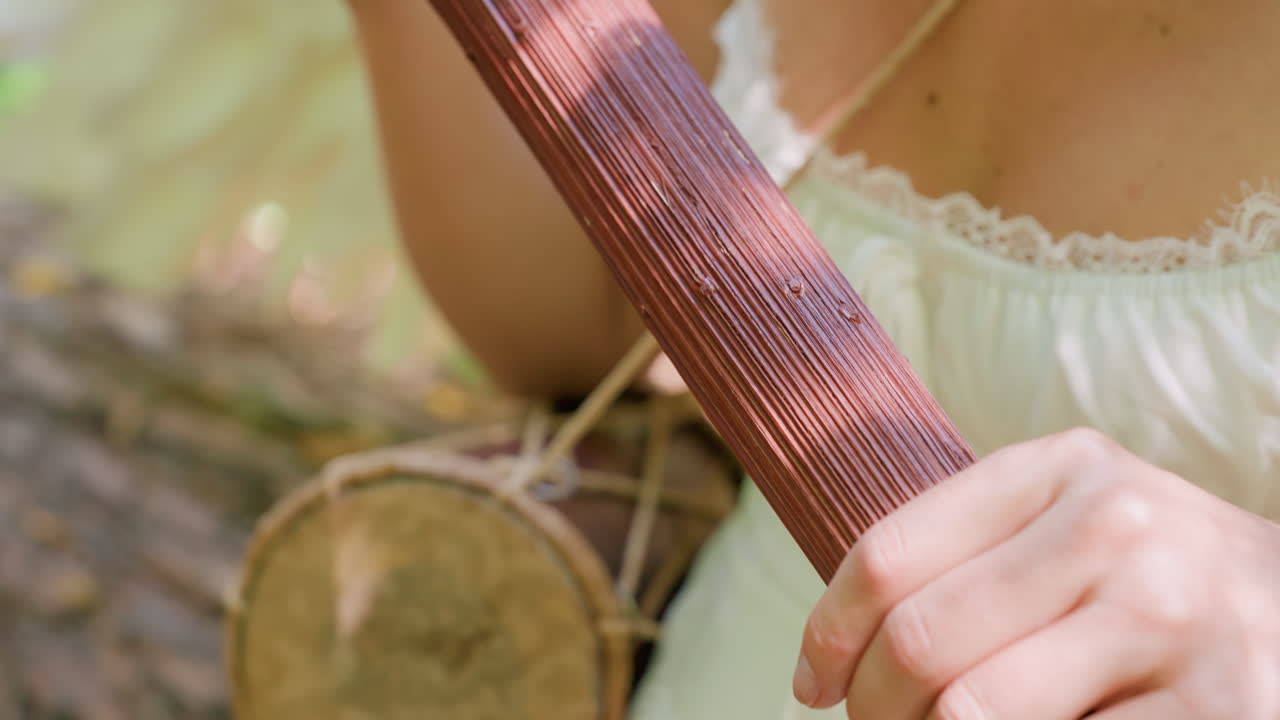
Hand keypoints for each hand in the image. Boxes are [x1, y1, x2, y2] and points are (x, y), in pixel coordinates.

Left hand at [793, 428, 1279, 718]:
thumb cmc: (1151, 578)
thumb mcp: (1065, 526)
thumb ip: (966, 556)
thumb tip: (832, 655)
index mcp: (1061, 468)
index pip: (889, 556)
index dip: (828, 633)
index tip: (813, 682)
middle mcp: (1117, 527)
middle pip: (920, 641)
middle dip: (874, 706)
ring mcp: (1170, 619)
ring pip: (971, 712)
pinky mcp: (1218, 711)